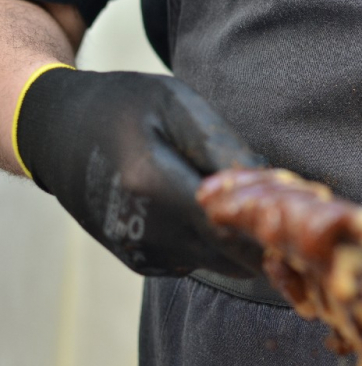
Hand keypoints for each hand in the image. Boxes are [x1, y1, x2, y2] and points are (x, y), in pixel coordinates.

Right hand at [15, 67, 264, 276]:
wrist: (58, 133)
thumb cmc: (124, 106)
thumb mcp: (175, 103)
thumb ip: (220, 143)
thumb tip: (267, 179)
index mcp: (153, 183)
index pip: (229, 227)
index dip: (270, 226)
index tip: (299, 212)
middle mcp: (143, 229)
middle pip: (228, 254)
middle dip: (262, 236)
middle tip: (282, 206)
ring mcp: (137, 250)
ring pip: (215, 261)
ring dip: (237, 241)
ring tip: (245, 201)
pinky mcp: (137, 259)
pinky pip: (193, 261)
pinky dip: (210, 243)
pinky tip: (207, 210)